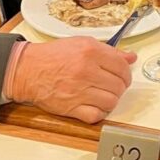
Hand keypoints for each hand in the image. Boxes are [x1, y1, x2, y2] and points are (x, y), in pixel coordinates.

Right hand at [10, 38, 136, 124]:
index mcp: (90, 52)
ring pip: (111, 102)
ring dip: (111, 100)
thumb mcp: (83, 43)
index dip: (126, 73)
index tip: (124, 75)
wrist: (28, 70)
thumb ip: (109, 51)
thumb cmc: (54, 56)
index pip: (122, 66)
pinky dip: (99, 112)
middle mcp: (86, 71)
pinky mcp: (70, 107)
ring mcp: (79, 91)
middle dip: (120, 87)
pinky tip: (95, 105)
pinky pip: (96, 116)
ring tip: (104, 94)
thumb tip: (131, 57)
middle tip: (114, 85)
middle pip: (119, 85)